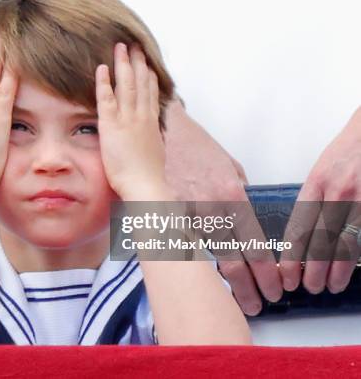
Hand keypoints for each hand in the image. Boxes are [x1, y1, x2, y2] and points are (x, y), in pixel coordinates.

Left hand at [95, 42, 167, 200]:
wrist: (145, 185)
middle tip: (134, 45)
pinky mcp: (112, 126)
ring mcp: (128, 119)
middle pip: (141, 82)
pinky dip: (105, 82)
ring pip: (126, 85)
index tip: (146, 62)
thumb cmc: (148, 176)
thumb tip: (153, 136)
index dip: (148, 75)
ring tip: (120, 47)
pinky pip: (107, 99)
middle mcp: (141, 116)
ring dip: (123, 64)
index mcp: (151, 123)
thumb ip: (152, 139)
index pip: (150, 92)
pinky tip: (102, 68)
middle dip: (137, 62)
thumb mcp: (155, 152)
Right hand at [162, 99, 282, 314]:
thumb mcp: (230, 166)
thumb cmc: (196, 146)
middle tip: (259, 304)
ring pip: (206, 260)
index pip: (254, 246)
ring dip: (223, 282)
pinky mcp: (163, 216)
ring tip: (237, 297)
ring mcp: (183, 215)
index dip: (266, 274)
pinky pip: (182, 246)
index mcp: (231, 196)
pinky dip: (194, 264)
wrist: (160, 130)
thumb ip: (240, 194)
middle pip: (232, 262)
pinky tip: (203, 277)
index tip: (274, 289)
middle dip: (248, 288)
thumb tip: (245, 218)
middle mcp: (209, 210)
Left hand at [281, 106, 360, 293]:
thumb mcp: (323, 170)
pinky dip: (354, 256)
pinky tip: (350, 270)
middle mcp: (338, 193)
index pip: (299, 227)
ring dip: (335, 270)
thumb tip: (302, 232)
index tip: (285, 274)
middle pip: (320, 241)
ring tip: (328, 286)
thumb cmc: (349, 150)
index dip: (292, 255)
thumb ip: (314, 198)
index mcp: (316, 184)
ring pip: (346, 244)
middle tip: (307, 288)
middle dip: (312, 270)